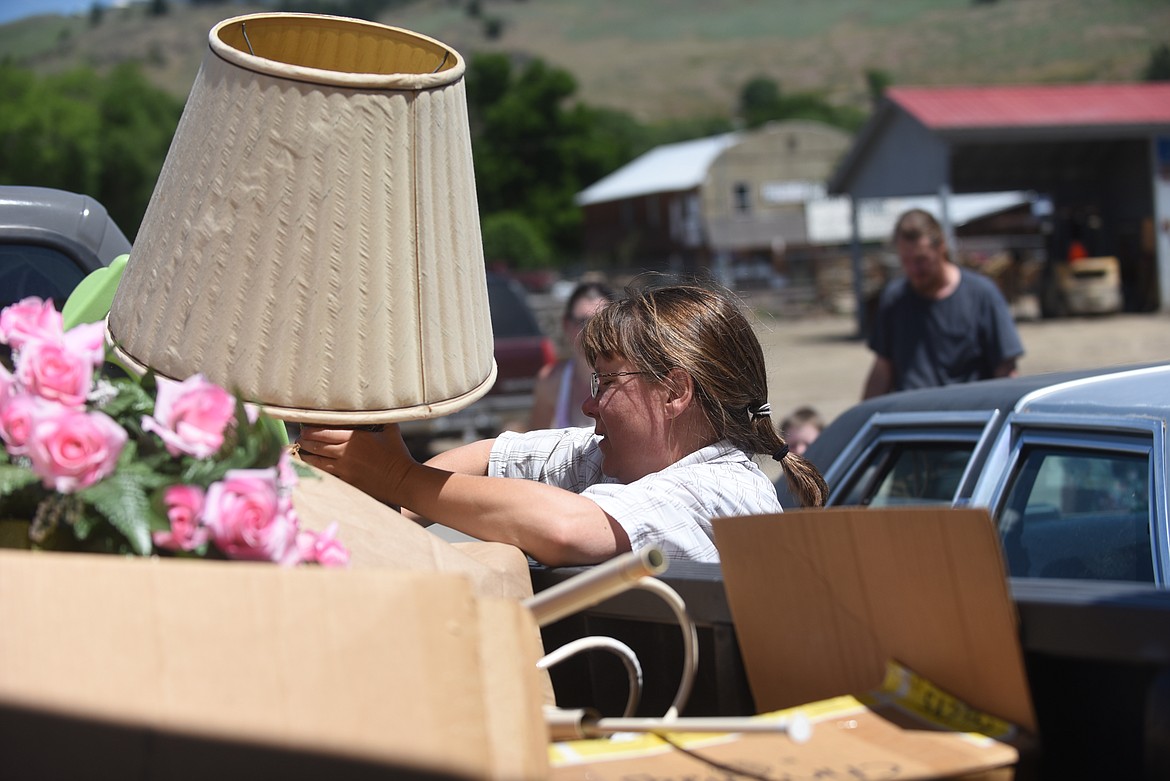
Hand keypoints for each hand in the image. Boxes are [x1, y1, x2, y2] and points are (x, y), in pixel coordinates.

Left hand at [297, 424, 414, 504]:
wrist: (402, 480)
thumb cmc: (398, 455)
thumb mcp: (391, 431)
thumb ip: (381, 419)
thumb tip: (378, 408)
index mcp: (354, 437)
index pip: (323, 431)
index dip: (310, 429)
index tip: (305, 427)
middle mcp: (345, 452)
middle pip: (316, 445)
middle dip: (305, 441)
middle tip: (300, 438)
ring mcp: (344, 468)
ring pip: (317, 461)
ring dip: (306, 455)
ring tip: (300, 452)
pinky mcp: (346, 481)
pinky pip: (326, 474)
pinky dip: (316, 469)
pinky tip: (311, 467)